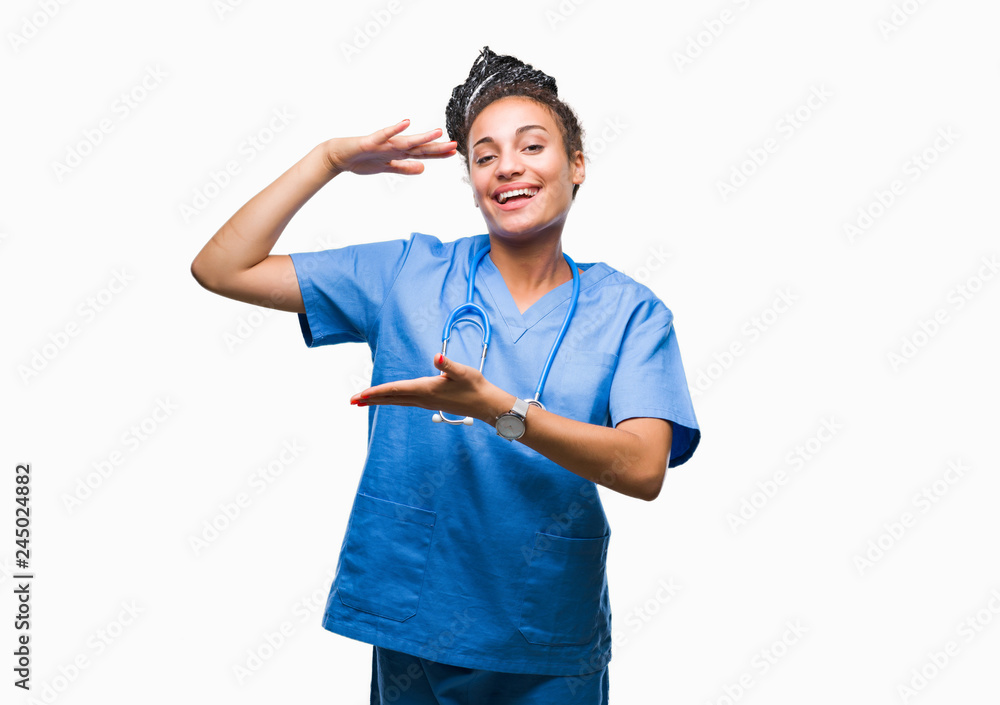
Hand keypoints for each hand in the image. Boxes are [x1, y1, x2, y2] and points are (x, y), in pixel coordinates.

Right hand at [323, 119, 456, 175]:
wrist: (338, 156)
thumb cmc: (361, 160)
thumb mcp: (387, 167)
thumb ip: (404, 167)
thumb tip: (423, 168)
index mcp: (398, 153)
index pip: (422, 153)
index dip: (438, 153)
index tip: (454, 152)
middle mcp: (393, 146)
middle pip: (419, 147)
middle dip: (436, 147)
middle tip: (454, 143)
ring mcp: (383, 143)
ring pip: (405, 141)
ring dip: (421, 137)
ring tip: (437, 132)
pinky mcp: (370, 142)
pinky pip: (384, 135)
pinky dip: (394, 130)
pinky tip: (406, 123)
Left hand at [349, 353, 510, 424]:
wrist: (486, 404)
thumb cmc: (475, 386)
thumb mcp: (462, 371)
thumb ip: (448, 363)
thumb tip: (437, 357)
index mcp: (426, 389)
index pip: (396, 390)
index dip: (377, 391)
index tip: (360, 394)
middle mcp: (423, 398)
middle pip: (391, 399)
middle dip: (371, 399)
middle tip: (352, 401)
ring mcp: (426, 402)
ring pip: (397, 402)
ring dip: (379, 401)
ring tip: (364, 401)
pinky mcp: (430, 403)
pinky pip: (405, 402)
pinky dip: (393, 401)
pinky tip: (391, 400)